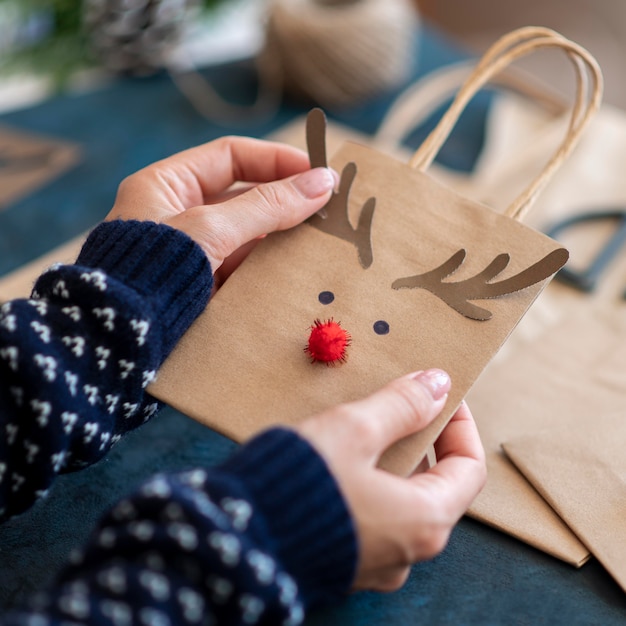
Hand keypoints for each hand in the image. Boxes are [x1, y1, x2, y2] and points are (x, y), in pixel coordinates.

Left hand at [106, 137, 336, 284]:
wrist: (120, 338)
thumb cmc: (154, 270)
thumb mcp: (212, 228)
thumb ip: (267, 205)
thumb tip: (322, 183)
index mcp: (167, 185)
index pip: (230, 156)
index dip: (275, 159)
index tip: (316, 170)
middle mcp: (178, 214)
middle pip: (243, 195)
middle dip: (285, 199)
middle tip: (328, 205)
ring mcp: (191, 252)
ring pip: (247, 234)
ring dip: (281, 235)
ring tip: (321, 237)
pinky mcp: (203, 284)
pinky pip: (244, 266)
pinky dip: (270, 267)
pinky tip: (297, 268)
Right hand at [297, 369, 485, 591]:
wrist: (237, 545)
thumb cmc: (301, 487)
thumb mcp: (355, 431)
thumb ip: (401, 406)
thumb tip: (438, 383)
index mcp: (423, 521)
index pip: (469, 468)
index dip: (460, 425)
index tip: (441, 396)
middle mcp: (407, 551)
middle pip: (437, 485)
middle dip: (425, 441)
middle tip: (404, 405)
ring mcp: (376, 563)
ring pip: (402, 502)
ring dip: (395, 462)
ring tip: (368, 427)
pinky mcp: (345, 562)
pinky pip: (373, 518)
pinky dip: (370, 486)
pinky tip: (342, 462)